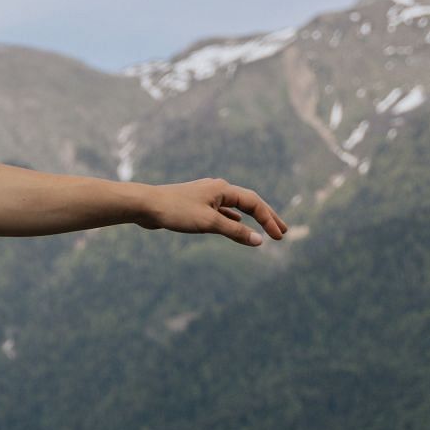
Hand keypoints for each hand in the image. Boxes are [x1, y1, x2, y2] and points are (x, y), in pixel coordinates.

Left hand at [137, 178, 287, 246]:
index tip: (280, 236)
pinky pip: (223, 211)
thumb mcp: (209, 223)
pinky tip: (237, 225)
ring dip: (252, 218)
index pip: (254, 203)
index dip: (269, 219)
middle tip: (284, 230)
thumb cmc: (176, 211)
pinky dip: (234, 219)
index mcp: (222, 189)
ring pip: (236, 207)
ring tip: (265, 229)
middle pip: (248, 202)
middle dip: (266, 216)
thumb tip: (259, 240)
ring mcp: (206, 196)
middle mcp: (216, 189)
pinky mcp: (196, 204)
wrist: (145, 205)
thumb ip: (235, 232)